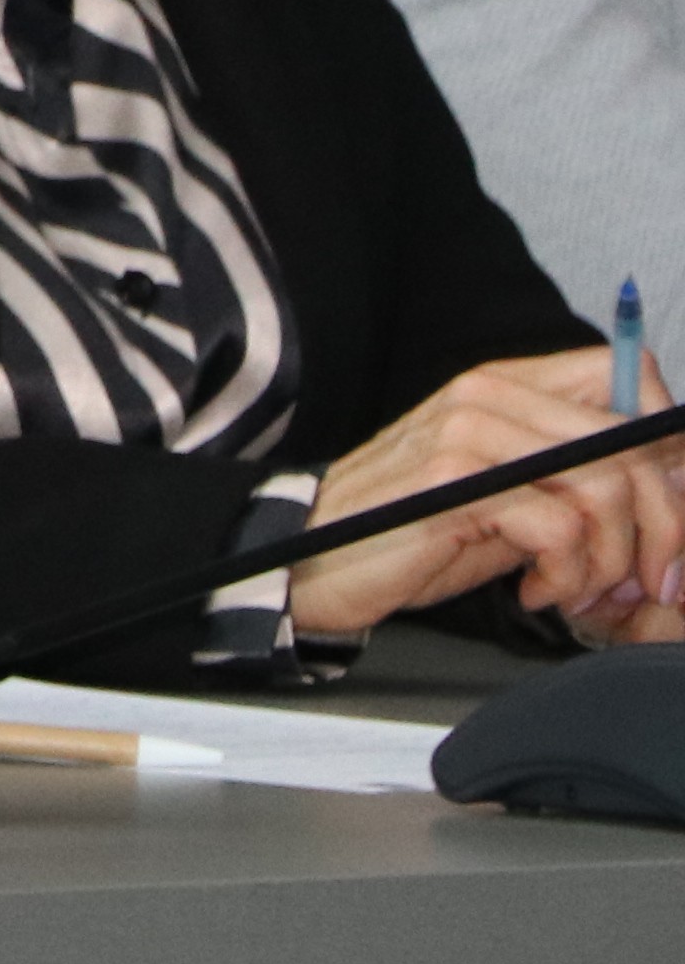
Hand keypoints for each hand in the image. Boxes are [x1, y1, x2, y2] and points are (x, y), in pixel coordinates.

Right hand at [291, 349, 684, 645]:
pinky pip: (562, 530)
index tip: (666, 506)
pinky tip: (537, 590)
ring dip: (611, 562)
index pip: (622, 372)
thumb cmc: (413, 533)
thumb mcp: (510, 499)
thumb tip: (666, 498)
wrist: (314, 559)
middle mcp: (489, 396)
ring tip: (580, 589)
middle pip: (632, 444)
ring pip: (606, 488)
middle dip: (663, 527)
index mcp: (506, 385)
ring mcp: (469, 434)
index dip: (668, 437)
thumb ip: (574, 483)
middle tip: (649, 577)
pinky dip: (567, 576)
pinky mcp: (454, 483)